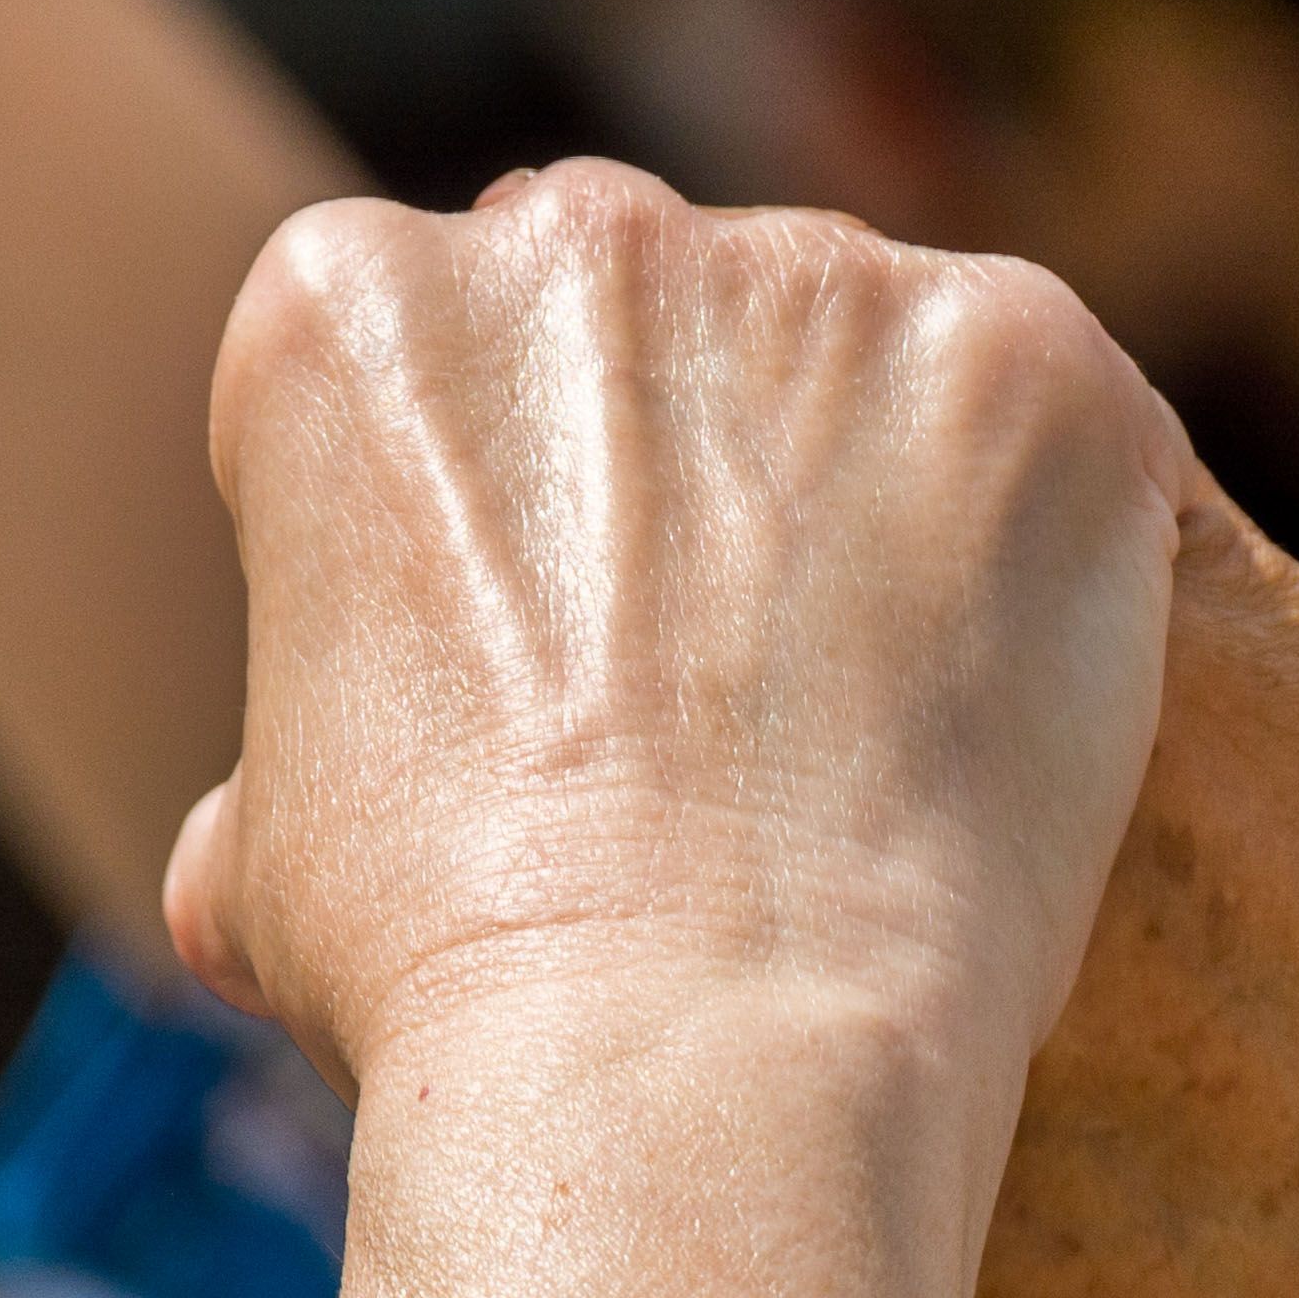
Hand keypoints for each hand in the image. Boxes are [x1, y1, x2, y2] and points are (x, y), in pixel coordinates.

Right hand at [166, 165, 1189, 1148]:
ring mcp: (818, 280)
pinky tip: (1022, 695)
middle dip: (690, 475)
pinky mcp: (1023, 358)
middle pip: (654, 325)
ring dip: (877, 494)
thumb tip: (240, 856)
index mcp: (353, 307)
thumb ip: (284, 763)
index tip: (556, 658)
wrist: (691, 1061)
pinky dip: (1057, 536)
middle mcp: (577, 236)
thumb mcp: (265, 866)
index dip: (508, 521)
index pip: (447, 352)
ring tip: (883, 723)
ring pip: (864, 364)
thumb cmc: (450, 983)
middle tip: (730, 693)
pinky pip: (1058, 420)